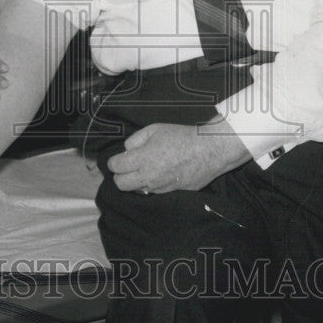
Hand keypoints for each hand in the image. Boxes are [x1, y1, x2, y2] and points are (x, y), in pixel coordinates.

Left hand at [108, 120, 250, 193]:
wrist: (208, 151)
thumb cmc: (181, 136)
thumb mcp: (154, 129)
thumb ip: (135, 140)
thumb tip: (127, 151)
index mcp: (142, 159)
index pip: (116, 167)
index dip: (114, 162)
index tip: (118, 159)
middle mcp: (148, 176)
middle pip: (121, 184)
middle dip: (120, 175)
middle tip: (127, 167)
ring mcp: (159, 187)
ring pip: (136, 190)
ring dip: (136, 182)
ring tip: (144, 170)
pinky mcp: (171, 193)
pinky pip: (153, 192)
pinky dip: (151, 185)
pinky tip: (158, 174)